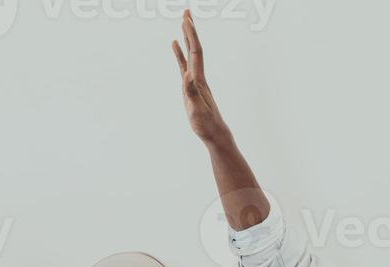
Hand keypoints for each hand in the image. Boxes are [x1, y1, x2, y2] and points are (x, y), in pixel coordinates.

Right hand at [172, 11, 231, 147]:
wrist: (214, 131)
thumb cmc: (205, 123)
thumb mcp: (196, 109)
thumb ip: (191, 92)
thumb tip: (187, 75)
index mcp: (198, 79)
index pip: (195, 52)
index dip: (191, 35)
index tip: (186, 19)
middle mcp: (197, 75)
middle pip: (194, 46)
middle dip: (190, 29)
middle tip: (186, 11)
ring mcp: (194, 79)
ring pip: (190, 53)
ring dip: (187, 36)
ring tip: (183, 22)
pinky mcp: (190, 85)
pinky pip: (183, 64)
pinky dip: (180, 53)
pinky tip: (175, 45)